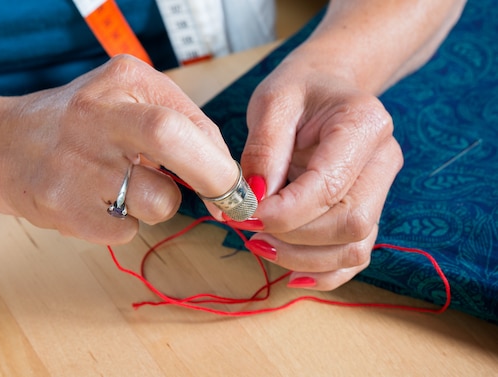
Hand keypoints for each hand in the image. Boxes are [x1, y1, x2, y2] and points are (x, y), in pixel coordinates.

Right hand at [0, 55, 236, 243]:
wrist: (0, 147)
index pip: (187, 119)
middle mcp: (95, 115)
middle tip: (227, 202)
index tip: (233, 186)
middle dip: (214, 177)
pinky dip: (123, 221)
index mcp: (121, 81)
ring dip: (156, 202)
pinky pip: (127, 230)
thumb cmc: (76, 124)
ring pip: (159, 202)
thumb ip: (178, 123)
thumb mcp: (126, 99)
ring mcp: (75, 164)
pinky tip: (96, 200)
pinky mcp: (63, 208)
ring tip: (122, 185)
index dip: (220, 161)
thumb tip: (225, 177)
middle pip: (173, 139)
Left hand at [240, 58, 402, 289]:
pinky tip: (291, 273)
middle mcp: (384, 160)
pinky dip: (325, 274)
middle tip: (248, 228)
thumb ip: (264, 148)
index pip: (330, 186)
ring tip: (259, 243)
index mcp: (364, 125)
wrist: (326, 88)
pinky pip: (355, 257)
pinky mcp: (369, 210)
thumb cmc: (299, 90)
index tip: (246, 214)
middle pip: (349, 223)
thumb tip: (256, 198)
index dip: (285, 211)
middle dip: (293, 237)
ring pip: (354, 248)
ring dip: (302, 258)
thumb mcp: (272, 102)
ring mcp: (381, 190)